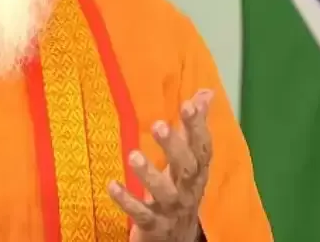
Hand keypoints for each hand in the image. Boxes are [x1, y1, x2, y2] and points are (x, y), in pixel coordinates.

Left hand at [108, 89, 213, 241]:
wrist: (175, 239)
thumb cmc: (179, 189)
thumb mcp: (188, 159)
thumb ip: (193, 127)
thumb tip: (207, 93)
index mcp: (197, 171)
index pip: (202, 146)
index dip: (198, 126)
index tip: (188, 104)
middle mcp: (189, 189)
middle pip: (187, 168)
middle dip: (174, 146)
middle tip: (158, 125)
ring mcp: (172, 209)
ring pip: (165, 193)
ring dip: (150, 174)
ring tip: (133, 155)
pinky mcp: (154, 226)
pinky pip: (142, 214)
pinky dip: (127, 200)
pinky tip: (112, 185)